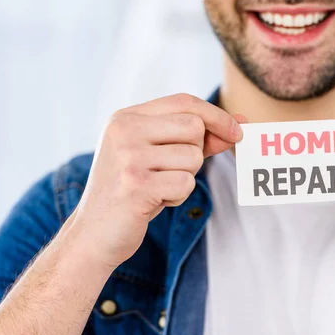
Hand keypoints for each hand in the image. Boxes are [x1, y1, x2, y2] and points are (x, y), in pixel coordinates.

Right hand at [69, 93, 243, 268]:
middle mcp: (124, 130)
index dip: (216, 115)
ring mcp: (127, 157)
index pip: (184, 101)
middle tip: (172, 171)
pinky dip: (178, 197)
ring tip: (158, 188)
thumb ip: (197, 139)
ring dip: (185, 178)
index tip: (237, 132)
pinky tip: (155, 202)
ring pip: (193, 157)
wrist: (94, 233)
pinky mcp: (135, 185)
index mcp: (126, 117)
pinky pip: (185, 184)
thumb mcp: (160, 158)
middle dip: (197, 153)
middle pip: (194, 127)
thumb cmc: (133, 192)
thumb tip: (240, 125)